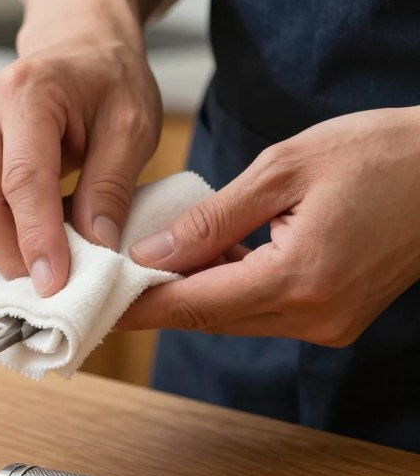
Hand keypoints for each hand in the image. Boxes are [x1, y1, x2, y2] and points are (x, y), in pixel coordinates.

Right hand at [0, 19, 161, 294]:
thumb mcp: (132, 125)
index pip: (22, 179)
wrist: (77, 49)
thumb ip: (112, 185)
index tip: (56, 284)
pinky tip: (28, 240)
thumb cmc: (108, 82)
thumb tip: (95, 248)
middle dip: (9, 256)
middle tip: (52, 284)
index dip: (37, 238)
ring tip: (45, 261)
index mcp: (26, 92)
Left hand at [119, 107, 419, 345]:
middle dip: (155, 300)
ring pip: (233, 317)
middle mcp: (315, 315)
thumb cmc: (381, 153)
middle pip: (209, 317)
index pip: (195, 303)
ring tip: (147, 264)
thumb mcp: (285, 168)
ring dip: (190, 293)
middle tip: (109, 279)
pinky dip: (227, 288)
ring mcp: (328, 322)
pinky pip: (261, 310)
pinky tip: (205, 261)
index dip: (138, 305)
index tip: (94, 302)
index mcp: (302, 277)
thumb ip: (213, 219)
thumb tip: (151, 253)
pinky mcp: (334, 316)